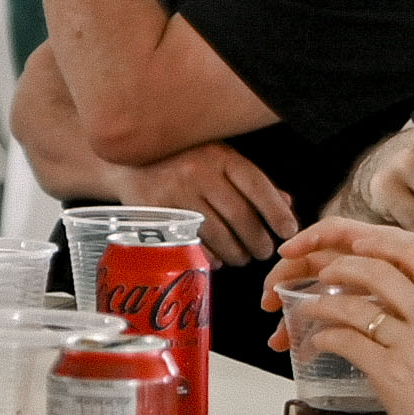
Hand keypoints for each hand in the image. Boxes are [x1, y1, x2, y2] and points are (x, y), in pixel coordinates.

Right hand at [113, 142, 297, 262]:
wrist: (126, 160)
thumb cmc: (180, 158)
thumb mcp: (217, 157)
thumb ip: (250, 181)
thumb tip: (286, 203)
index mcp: (219, 156)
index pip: (257, 186)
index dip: (277, 212)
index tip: (287, 230)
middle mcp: (198, 173)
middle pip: (240, 215)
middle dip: (258, 240)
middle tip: (265, 251)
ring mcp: (176, 194)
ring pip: (218, 234)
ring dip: (237, 253)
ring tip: (243, 257)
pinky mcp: (159, 214)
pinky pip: (192, 243)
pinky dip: (210, 256)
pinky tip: (218, 259)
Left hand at [259, 230, 413, 414]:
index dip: (380, 245)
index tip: (356, 244)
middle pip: (379, 274)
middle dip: (344, 268)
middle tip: (323, 273)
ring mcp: (409, 346)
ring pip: (356, 309)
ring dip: (324, 305)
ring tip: (308, 309)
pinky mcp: (390, 374)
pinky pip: (348, 344)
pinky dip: (327, 338)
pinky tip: (318, 343)